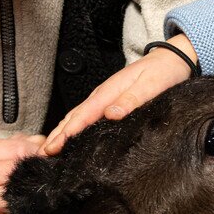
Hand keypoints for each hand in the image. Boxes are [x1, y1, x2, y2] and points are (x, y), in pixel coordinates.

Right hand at [0, 135, 45, 213]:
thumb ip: (8, 151)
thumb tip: (41, 140)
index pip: (14, 149)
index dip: (36, 157)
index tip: (46, 165)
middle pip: (13, 173)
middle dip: (33, 180)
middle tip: (46, 188)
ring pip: (8, 199)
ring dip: (25, 203)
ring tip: (32, 205)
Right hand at [43, 37, 198, 154]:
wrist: (172, 59)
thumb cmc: (163, 72)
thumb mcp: (151, 85)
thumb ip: (132, 100)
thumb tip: (111, 114)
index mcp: (109, 92)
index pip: (83, 115)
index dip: (67, 133)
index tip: (53, 147)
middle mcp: (103, 95)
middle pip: (74, 117)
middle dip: (57, 135)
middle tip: (41, 154)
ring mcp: (104, 97)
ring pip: (77, 116)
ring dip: (62, 132)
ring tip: (49, 148)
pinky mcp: (109, 101)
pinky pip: (86, 116)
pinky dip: (73, 127)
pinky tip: (70, 136)